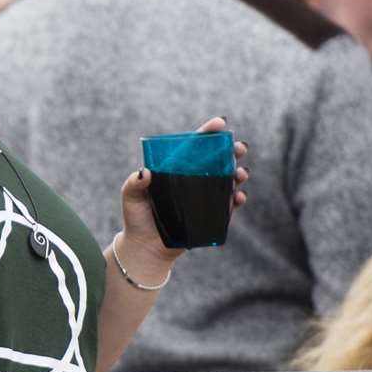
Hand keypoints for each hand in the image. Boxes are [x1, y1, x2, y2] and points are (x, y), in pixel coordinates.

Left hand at [117, 116, 250, 267]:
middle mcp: (193, 180)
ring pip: (227, 181)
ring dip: (238, 174)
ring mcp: (203, 197)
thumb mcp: (130, 196)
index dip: (207, 134)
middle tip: (239, 148)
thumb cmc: (137, 217)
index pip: (193, 147)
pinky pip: (228, 206)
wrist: (145, 247)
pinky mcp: (211, 216)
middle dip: (231, 151)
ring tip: (241, 173)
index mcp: (176, 169)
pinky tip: (238, 197)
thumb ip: (135, 183)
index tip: (220, 123)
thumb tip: (145, 172)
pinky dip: (236, 200)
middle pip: (217, 161)